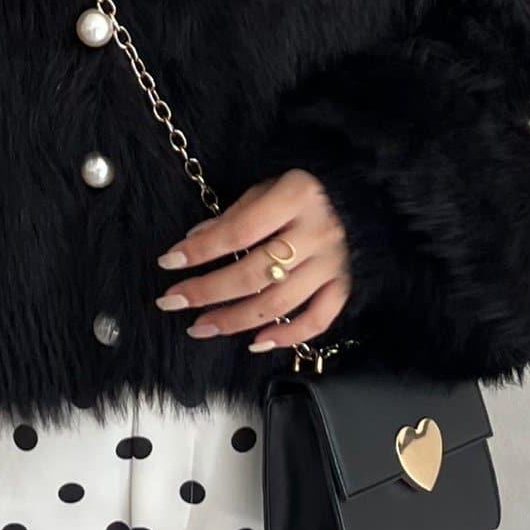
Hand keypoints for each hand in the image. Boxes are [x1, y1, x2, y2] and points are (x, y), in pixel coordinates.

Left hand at [154, 170, 351, 351]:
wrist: (361, 197)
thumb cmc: (306, 192)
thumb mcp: (268, 187)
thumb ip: (234, 215)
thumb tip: (193, 243)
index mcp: (297, 197)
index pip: (239, 231)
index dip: (201, 250)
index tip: (168, 262)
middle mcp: (317, 233)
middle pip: (253, 274)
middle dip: (207, 291)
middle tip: (172, 302)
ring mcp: (332, 263)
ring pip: (278, 303)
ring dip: (234, 320)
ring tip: (200, 326)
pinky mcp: (344, 285)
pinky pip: (317, 320)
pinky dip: (287, 337)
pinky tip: (255, 342)